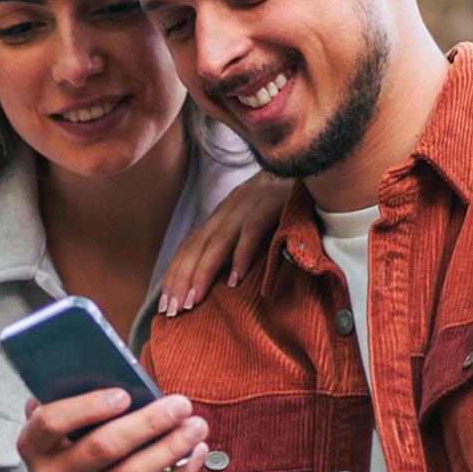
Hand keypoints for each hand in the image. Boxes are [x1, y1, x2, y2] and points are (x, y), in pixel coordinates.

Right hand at [20, 389, 208, 471]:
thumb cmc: (76, 455)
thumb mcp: (64, 433)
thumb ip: (79, 404)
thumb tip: (127, 378)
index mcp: (34, 447)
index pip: (51, 422)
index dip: (88, 406)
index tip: (125, 393)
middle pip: (104, 447)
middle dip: (149, 422)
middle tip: (182, 404)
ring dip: (171, 447)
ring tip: (196, 426)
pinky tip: (196, 453)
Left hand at [159, 171, 290, 315]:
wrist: (308, 162)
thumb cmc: (284, 198)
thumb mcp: (255, 218)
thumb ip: (240, 241)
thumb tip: (226, 277)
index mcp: (223, 213)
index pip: (189, 245)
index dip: (175, 273)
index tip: (164, 303)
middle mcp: (229, 207)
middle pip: (196, 245)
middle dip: (180, 279)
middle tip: (172, 309)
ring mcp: (249, 203)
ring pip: (218, 240)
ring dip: (203, 271)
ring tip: (193, 300)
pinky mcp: (271, 203)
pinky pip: (252, 230)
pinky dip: (242, 255)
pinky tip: (235, 280)